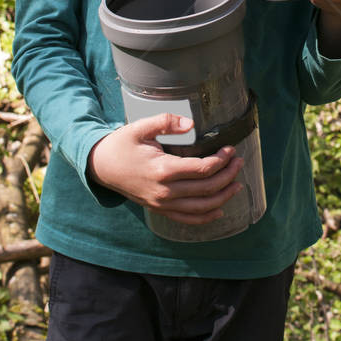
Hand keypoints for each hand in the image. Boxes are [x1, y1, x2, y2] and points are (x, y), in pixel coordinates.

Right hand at [87, 114, 243, 224]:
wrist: (101, 167)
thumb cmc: (122, 145)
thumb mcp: (141, 127)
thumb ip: (166, 122)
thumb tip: (190, 124)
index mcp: (163, 169)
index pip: (202, 169)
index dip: (221, 160)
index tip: (230, 149)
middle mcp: (165, 191)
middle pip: (206, 189)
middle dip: (228, 176)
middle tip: (239, 163)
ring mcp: (162, 204)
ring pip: (201, 207)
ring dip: (223, 197)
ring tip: (237, 184)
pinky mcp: (160, 209)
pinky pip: (187, 219)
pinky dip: (206, 217)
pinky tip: (219, 209)